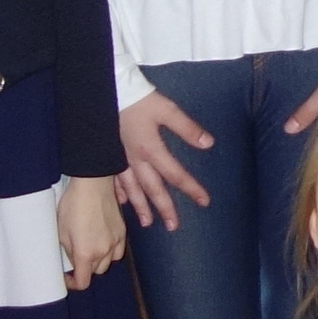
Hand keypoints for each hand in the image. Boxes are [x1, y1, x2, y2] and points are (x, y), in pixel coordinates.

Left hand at [59, 176, 126, 286]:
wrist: (93, 184)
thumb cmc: (73, 205)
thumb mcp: (61, 231)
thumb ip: (67, 250)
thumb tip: (71, 259)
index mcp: (86, 253)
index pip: (83, 282)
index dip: (72, 283)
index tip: (66, 276)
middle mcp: (104, 251)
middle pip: (96, 272)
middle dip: (85, 269)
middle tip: (75, 258)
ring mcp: (116, 241)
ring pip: (109, 263)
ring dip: (99, 262)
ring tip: (90, 250)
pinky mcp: (123, 231)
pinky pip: (118, 251)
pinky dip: (111, 252)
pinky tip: (103, 242)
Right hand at [117, 91, 217, 226]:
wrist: (109, 92)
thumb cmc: (139, 100)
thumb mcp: (167, 109)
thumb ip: (187, 128)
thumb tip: (208, 143)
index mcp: (151, 149)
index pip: (175, 174)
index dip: (191, 188)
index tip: (204, 201)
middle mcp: (135, 159)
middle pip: (152, 189)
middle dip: (164, 208)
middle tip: (173, 226)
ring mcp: (119, 160)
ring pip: (132, 189)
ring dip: (140, 206)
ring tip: (148, 223)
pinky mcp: (109, 156)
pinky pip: (114, 181)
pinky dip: (119, 193)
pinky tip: (122, 203)